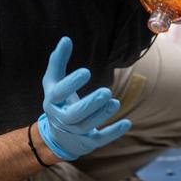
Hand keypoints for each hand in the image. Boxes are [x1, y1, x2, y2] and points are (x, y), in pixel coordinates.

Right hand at [36, 37, 131, 160]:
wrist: (57, 135)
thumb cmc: (58, 101)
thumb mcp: (53, 81)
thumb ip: (58, 61)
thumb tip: (66, 39)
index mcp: (52, 102)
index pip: (59, 93)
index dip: (71, 83)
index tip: (86, 71)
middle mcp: (61, 119)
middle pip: (74, 115)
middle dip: (90, 104)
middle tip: (107, 92)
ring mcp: (74, 132)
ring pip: (86, 126)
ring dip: (101, 115)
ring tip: (115, 102)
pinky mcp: (87, 142)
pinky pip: (100, 139)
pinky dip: (113, 132)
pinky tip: (127, 123)